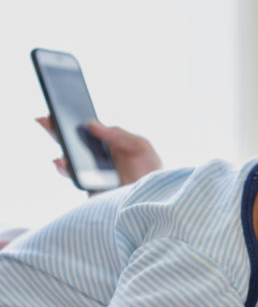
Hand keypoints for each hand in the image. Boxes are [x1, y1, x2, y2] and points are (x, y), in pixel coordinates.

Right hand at [36, 117, 162, 184]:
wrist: (160, 198)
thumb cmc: (152, 170)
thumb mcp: (140, 146)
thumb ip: (119, 135)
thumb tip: (91, 124)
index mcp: (107, 145)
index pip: (83, 131)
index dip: (68, 120)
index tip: (57, 108)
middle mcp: (95, 160)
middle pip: (71, 144)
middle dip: (56, 131)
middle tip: (46, 119)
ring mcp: (92, 176)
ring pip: (69, 162)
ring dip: (61, 151)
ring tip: (59, 141)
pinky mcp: (92, 192)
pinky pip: (76, 180)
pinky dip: (67, 170)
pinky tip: (64, 162)